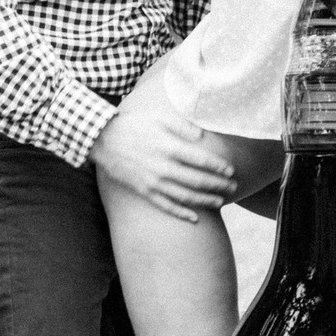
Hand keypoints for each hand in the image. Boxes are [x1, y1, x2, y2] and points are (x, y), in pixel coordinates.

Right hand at [90, 110, 236, 221]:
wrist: (102, 139)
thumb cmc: (134, 125)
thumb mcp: (159, 117)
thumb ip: (183, 126)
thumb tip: (203, 136)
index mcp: (169, 147)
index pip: (201, 160)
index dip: (218, 167)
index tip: (230, 170)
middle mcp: (164, 167)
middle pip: (198, 180)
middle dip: (218, 185)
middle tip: (233, 187)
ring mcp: (153, 181)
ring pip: (185, 196)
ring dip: (205, 200)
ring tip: (220, 201)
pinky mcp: (144, 191)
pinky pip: (166, 206)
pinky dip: (182, 213)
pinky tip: (195, 218)